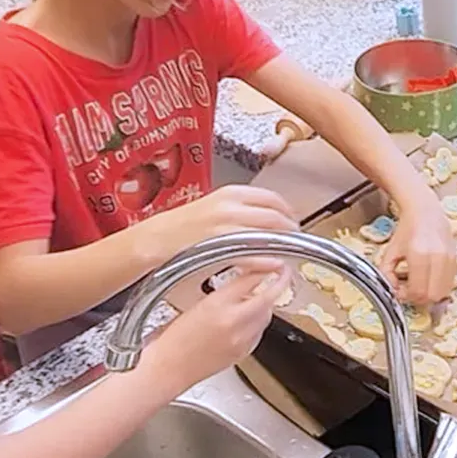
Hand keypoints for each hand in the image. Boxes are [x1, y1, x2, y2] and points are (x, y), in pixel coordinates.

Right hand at [139, 262, 289, 395]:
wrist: (167, 370)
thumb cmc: (172, 340)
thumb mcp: (194, 304)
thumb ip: (223, 293)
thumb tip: (244, 282)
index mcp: (217, 305)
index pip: (251, 279)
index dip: (266, 268)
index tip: (273, 263)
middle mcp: (232, 322)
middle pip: (269, 297)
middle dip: (278, 284)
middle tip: (281, 275)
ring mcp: (240, 340)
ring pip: (267, 315)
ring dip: (265, 305)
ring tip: (254, 300)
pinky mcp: (243, 354)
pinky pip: (259, 332)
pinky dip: (258, 323)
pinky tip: (246, 322)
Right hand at [145, 185, 297, 260]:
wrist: (161, 237)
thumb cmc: (188, 223)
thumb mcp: (218, 204)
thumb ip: (244, 207)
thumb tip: (271, 215)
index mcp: (233, 193)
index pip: (273, 198)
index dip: (289, 211)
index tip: (294, 220)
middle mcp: (231, 206)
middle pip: (275, 217)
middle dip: (290, 230)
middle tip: (295, 239)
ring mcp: (226, 227)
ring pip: (266, 235)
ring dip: (282, 245)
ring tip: (287, 252)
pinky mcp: (220, 247)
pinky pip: (252, 255)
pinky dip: (267, 261)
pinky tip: (273, 264)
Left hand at [378, 188, 456, 303]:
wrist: (425, 211)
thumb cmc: (406, 230)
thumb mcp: (390, 251)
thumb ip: (386, 274)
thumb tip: (392, 291)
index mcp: (419, 255)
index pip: (417, 291)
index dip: (407, 297)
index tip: (399, 291)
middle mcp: (438, 257)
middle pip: (432, 296)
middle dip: (419, 298)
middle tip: (409, 290)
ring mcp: (449, 258)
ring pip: (443, 292)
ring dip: (430, 294)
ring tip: (419, 284)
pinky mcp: (456, 259)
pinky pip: (449, 283)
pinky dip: (438, 286)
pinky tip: (428, 278)